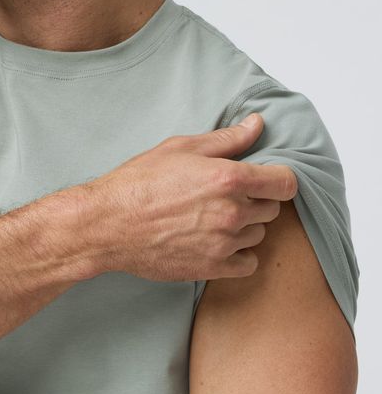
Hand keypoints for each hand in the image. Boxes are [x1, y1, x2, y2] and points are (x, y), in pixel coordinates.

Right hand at [74, 113, 297, 281]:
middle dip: (255, 202)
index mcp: (229, 178)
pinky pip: (247, 264)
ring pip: (258, 235)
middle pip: (272, 209)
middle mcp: (232, 212)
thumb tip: (257, 125)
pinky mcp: (212, 268)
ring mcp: (224, 243)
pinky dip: (239, 255)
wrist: (108, 225)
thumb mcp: (181, 148)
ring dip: (245, 228)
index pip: (285, 182)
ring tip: (214, 220)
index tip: (265, 180)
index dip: (278, 179)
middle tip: (226, 198)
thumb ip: (227, 139)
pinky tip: (218, 244)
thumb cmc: (139, 183)